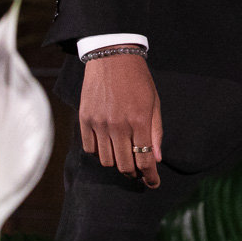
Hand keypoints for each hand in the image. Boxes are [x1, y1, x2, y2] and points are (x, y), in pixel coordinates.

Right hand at [79, 50, 162, 186]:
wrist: (112, 56)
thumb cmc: (138, 79)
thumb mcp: (154, 103)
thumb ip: (156, 132)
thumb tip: (156, 159)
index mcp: (140, 121)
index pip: (144, 161)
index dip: (150, 177)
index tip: (154, 184)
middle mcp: (118, 125)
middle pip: (125, 166)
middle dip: (135, 174)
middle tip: (139, 173)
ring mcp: (99, 123)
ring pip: (106, 161)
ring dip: (117, 164)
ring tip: (123, 158)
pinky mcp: (85, 119)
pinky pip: (90, 148)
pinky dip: (99, 152)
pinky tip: (107, 146)